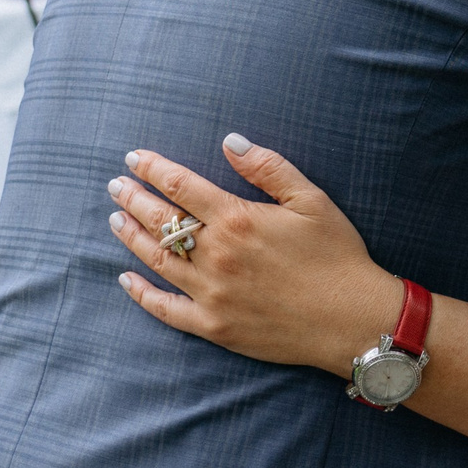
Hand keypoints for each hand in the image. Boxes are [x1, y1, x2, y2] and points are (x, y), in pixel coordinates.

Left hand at [107, 134, 401, 373]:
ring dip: (131, 237)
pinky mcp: (214, 325)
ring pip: (156, 260)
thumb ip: (267, 167)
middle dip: (133, 199)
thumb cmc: (337, 255)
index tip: (134, 159)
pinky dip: (142, 294)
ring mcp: (211, 293)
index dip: (153, 169)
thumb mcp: (311, 200)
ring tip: (116, 219)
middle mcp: (216, 255)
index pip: (180, 186)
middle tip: (116, 186)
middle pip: (160, 221)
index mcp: (237, 219)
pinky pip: (166, 310)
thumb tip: (229, 141)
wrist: (352, 319)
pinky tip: (127, 279)